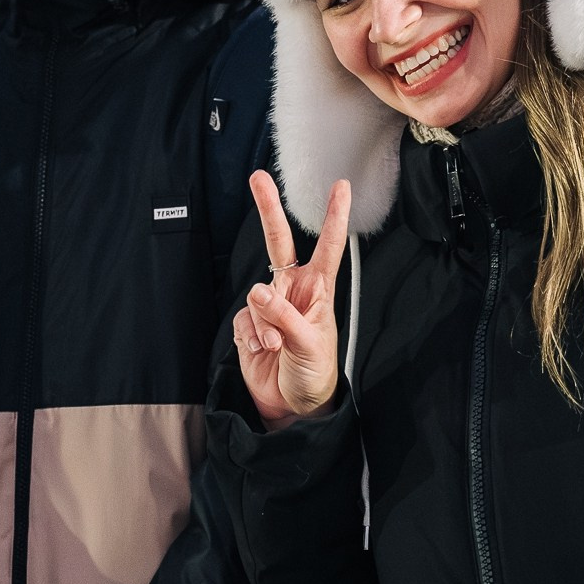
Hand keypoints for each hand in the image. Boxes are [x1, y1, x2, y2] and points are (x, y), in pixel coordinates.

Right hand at [232, 172, 350, 428]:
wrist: (294, 405)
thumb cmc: (315, 372)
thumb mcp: (309, 343)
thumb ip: (283, 316)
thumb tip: (258, 291)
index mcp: (317, 291)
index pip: (327, 247)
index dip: (334, 217)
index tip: (340, 187)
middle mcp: (293, 291)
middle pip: (278, 242)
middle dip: (268, 210)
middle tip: (258, 179)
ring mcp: (269, 307)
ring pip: (255, 294)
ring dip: (263, 320)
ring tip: (275, 344)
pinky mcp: (250, 325)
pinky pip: (243, 319)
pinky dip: (251, 334)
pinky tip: (262, 348)